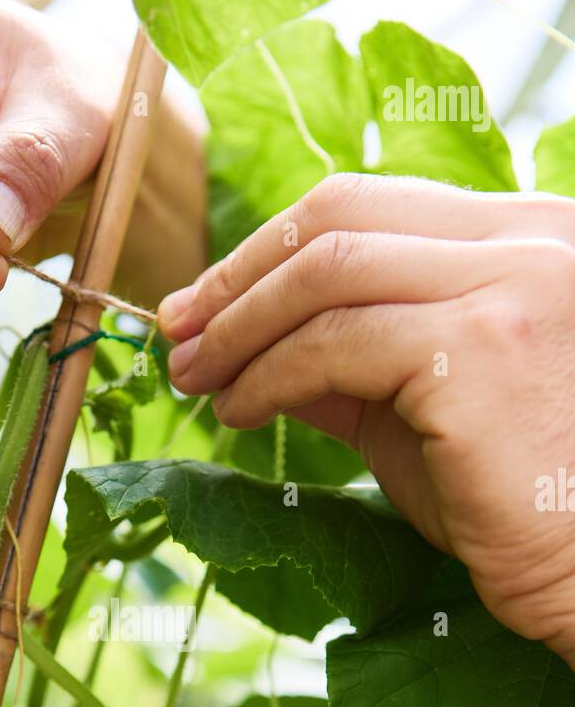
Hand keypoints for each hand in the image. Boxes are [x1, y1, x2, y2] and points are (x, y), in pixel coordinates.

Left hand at [159, 173, 574, 665]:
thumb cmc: (515, 502)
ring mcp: (508, 286)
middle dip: (239, 274)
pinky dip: (268, 375)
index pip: (371, 205)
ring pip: (326, 273)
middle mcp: (527, 240)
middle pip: (339, 216)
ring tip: (194, 376)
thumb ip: (350, 364)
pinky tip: (240, 410)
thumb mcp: (422, 409)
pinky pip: (334, 345)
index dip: (272, 248)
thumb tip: (250, 351)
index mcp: (523, 236)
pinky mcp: (479, 349)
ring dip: (239, 327)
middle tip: (178, 330)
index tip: (208, 300)